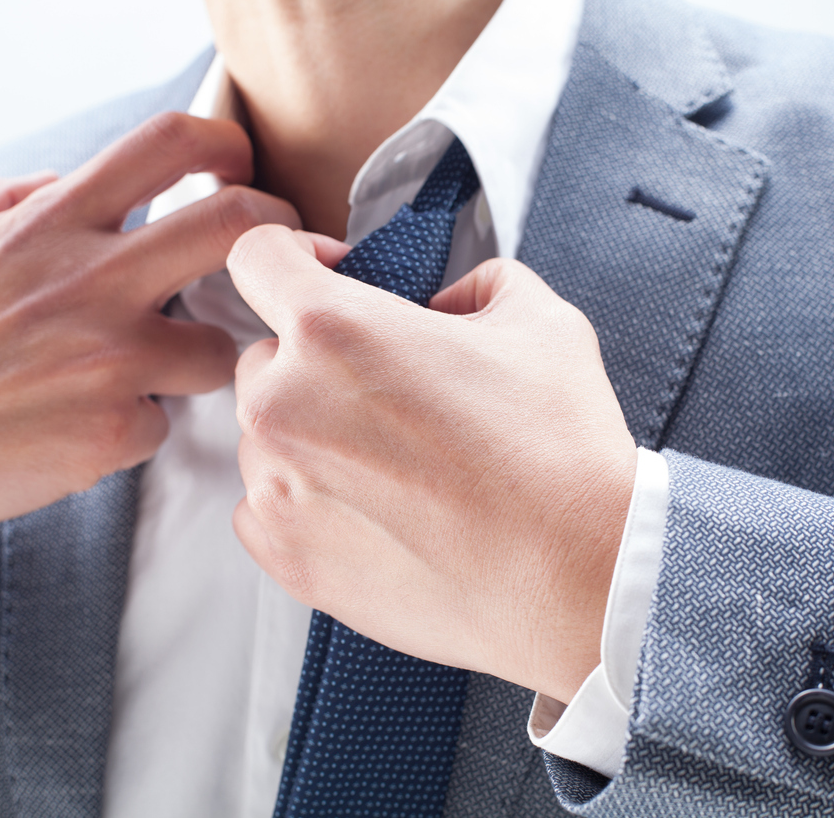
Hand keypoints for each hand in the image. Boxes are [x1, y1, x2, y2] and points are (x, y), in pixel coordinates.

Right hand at [0, 113, 297, 562]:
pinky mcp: (112, 430)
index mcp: (52, 222)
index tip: (241, 166)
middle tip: (291, 255)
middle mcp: (91, 281)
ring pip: (223, 351)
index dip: (226, 145)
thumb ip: (27, 199)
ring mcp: (109, 359)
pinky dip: (139, 425)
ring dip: (206, 361)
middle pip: (237, 228)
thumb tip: (85, 181)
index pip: (168, 146)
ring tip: (155, 373)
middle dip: (284, 236)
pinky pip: (164, 423)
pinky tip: (91, 426)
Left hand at [228, 226, 636, 703]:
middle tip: (389, 392)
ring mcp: (277, 488)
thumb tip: (446, 304)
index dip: (295, 257)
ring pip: (265, 435)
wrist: (577, 577)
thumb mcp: (539, 322)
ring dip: (310, 435)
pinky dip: (306, 501)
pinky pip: (264, 506)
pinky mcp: (288, 557)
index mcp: (333, 330)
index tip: (329, 279)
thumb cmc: (559, 451)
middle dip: (316, 361)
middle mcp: (284, 405)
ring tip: (392, 462)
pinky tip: (374, 508)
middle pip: (265, 355)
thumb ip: (477, 284)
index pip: (257, 257)